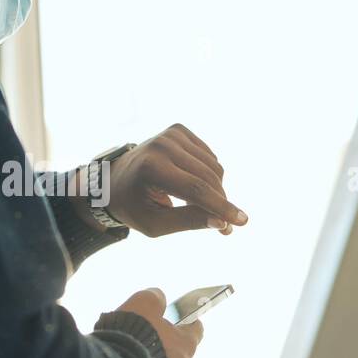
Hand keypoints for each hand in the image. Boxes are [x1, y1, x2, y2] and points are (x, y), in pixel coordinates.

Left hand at [101, 124, 247, 237]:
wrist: (115, 179)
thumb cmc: (134, 207)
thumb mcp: (155, 225)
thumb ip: (188, 222)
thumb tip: (222, 222)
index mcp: (152, 169)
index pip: (196, 189)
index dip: (222, 206)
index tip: (243, 221)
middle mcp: (163, 146)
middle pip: (208, 178)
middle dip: (220, 204)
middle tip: (224, 227)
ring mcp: (171, 134)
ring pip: (213, 167)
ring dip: (214, 190)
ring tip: (197, 205)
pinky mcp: (178, 130)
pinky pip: (209, 157)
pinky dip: (207, 175)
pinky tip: (192, 185)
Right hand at [117, 287, 202, 357]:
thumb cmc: (131, 339)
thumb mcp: (141, 305)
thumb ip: (153, 298)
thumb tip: (159, 297)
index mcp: (186, 345)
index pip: (196, 329)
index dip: (185, 323)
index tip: (176, 319)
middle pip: (178, 357)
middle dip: (162, 351)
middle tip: (139, 344)